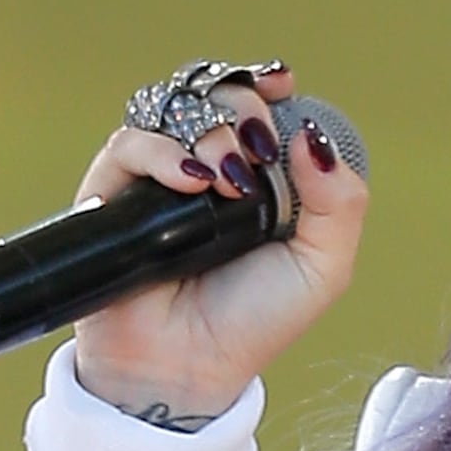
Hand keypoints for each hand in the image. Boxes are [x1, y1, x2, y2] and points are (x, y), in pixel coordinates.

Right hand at [68, 63, 367, 424]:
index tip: (282, 84)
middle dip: (241, 108)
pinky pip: (128, 145)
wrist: (191, 366)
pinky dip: (162, 152)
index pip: (254, 106)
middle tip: (258, 149)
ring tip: (228, 179)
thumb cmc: (255, 320)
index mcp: (255, 177)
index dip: (264, 85)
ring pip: (171, 110)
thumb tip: (314, 138)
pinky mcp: (111, 193)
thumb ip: (339, 202)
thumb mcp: (323, 266)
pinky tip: (190, 180)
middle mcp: (203, 168)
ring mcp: (156, 178)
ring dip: (207, 132)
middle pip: (213, 96)